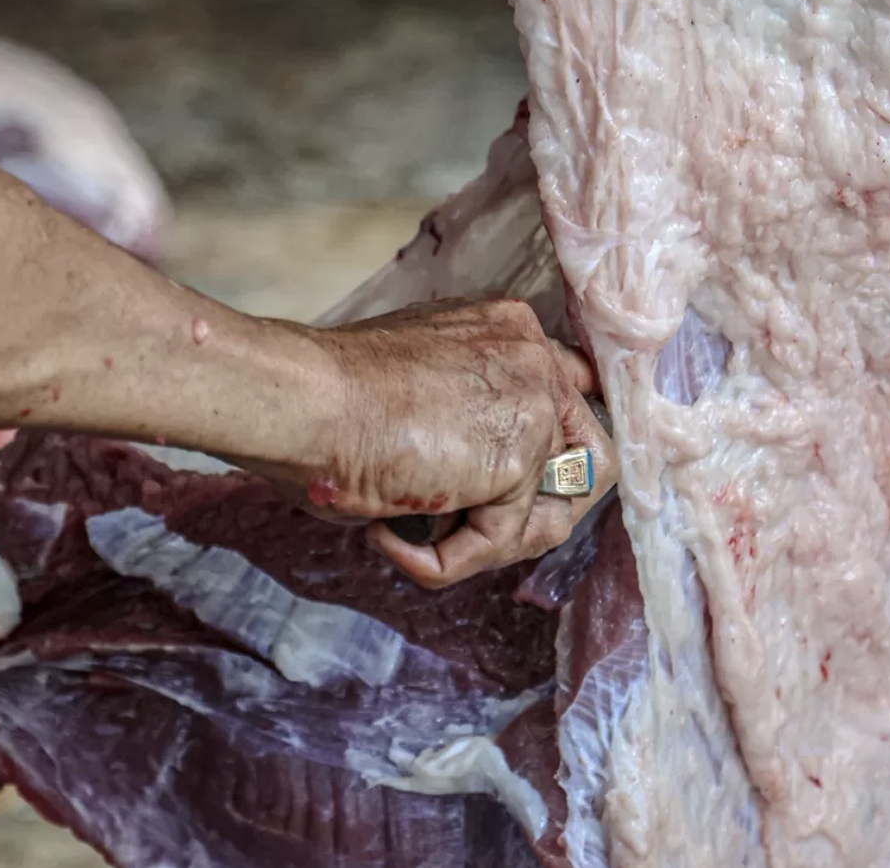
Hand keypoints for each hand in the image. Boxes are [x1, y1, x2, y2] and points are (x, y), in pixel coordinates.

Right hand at [290, 298, 617, 587]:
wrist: (304, 399)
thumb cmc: (325, 398)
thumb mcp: (414, 396)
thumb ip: (458, 421)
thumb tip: (473, 489)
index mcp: (504, 329)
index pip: (566, 393)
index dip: (543, 452)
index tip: (501, 490)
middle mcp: (532, 357)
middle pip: (586, 454)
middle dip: (532, 508)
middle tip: (461, 528)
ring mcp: (533, 404)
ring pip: (553, 510)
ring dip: (486, 543)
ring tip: (416, 538)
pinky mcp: (518, 460)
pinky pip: (500, 541)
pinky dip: (445, 561)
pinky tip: (391, 540)